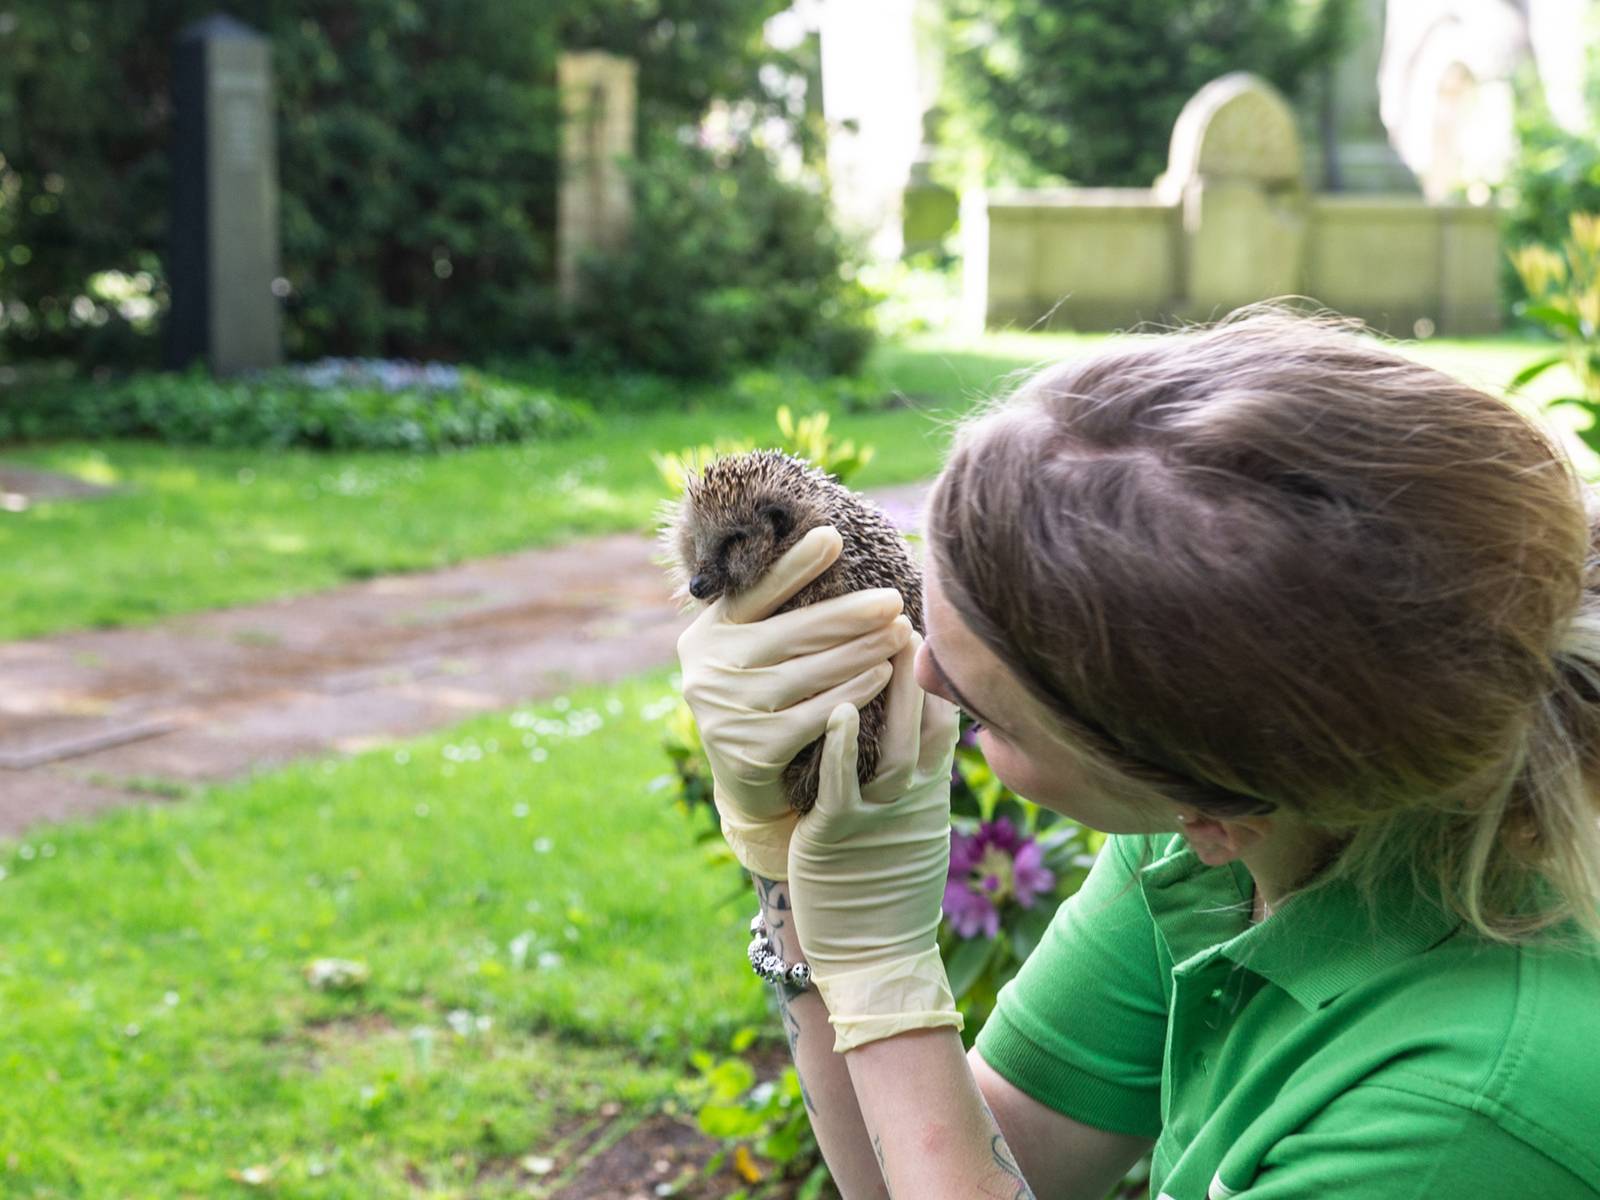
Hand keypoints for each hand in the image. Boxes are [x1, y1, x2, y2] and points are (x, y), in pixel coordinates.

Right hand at [676, 525, 913, 879]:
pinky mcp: (750, 750)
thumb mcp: (753, 648)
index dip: (793, 565)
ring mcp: (726, 711)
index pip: (755, 593)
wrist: (748, 782)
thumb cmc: (763, 697)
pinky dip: (851, 693)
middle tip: (894, 601)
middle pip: (790, 634)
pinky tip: (883, 676)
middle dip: (849, 615)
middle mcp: (707, 668)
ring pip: (807, 674)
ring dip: (860, 652)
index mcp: (708, 633)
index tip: (833, 537)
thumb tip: (828, 539)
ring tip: (899, 634)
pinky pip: (812, 715)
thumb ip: (772, 612)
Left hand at [786, 629, 962, 1051]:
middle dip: (918, 668)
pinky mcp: (841, 836)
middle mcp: (914, 800)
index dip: (940, 674)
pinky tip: (835, 706)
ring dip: (888, 693)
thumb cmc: (888, 888)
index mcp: (931, 792)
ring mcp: (880, 817)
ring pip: (892, 745)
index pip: (947, 720)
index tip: (929, 627)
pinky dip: (840, 746)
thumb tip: (923, 727)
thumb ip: (919, 775)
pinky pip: (842, 784)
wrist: (875, 956)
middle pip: (926, 722)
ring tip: (879, 641)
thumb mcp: (916, 823)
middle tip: (906, 613)